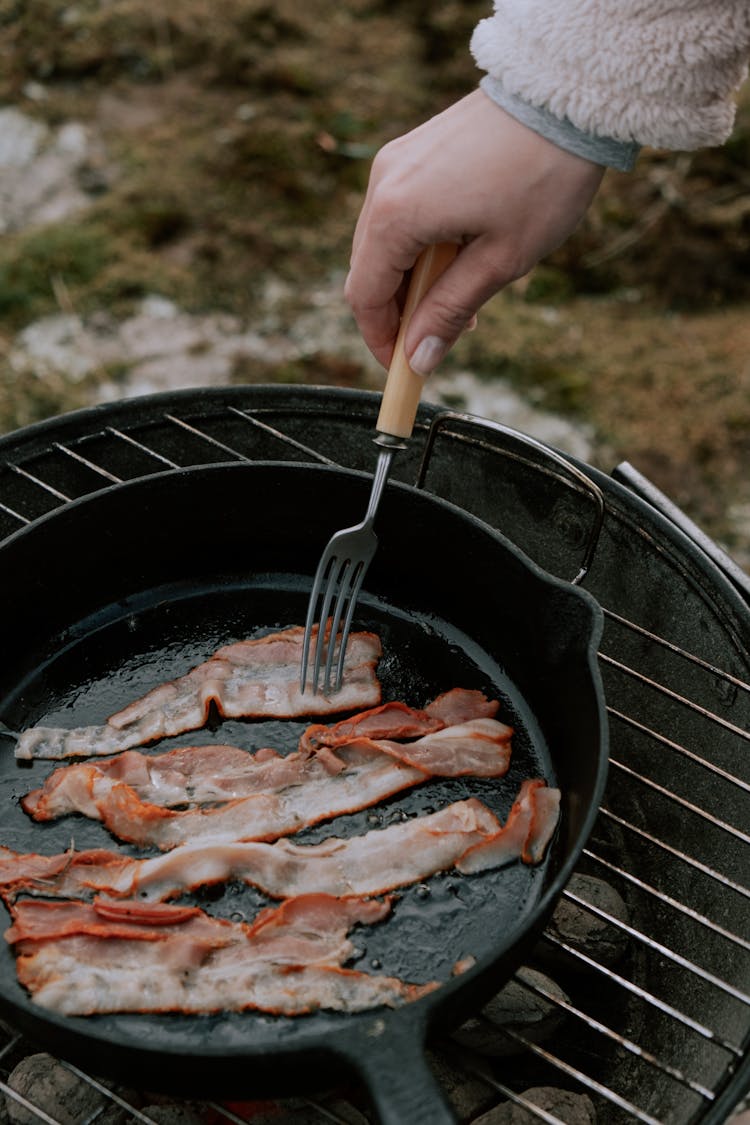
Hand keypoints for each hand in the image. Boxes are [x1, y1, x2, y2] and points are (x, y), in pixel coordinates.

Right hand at [345, 89, 604, 371]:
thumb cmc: (542, 178)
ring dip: (412, 281)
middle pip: (368, 271)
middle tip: (443, 335)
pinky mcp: (413, 152)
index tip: (406, 367)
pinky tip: (460, 254)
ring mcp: (395, 163)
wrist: (565, 96)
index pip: (365, 297)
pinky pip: (399, 213)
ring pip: (383, 244)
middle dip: (399, 312)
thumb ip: (450, 312)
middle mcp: (383, 184)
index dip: (381, 340)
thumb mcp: (500, 261)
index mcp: (396, 215)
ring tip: (463, 296)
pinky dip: (419, 246)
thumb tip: (419, 359)